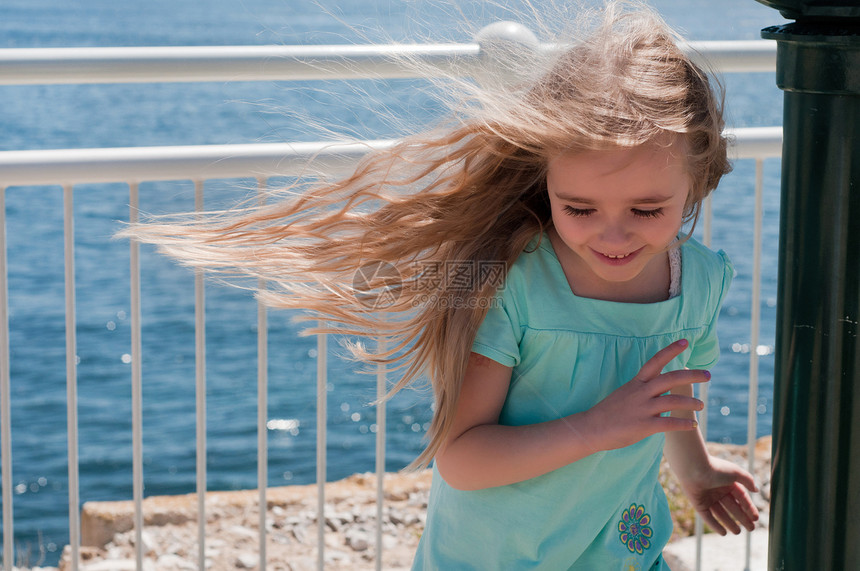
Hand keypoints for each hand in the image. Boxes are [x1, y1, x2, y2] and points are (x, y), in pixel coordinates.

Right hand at [585, 339, 708, 451]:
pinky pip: (669, 423)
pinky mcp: (643, 425)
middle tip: (708, 375)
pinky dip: (683, 424)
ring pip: (673, 401)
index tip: (685, 342)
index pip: (655, 362)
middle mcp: (641, 392)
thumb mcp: (625, 394)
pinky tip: (693, 425)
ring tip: (701, 405)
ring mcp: (642, 409)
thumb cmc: (608, 412)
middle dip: (691, 375)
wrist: (591, 428)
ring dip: (690, 402)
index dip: (670, 350)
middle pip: (670, 379)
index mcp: (636, 383)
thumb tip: (664, 389)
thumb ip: (644, 390)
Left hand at [679, 455, 758, 534]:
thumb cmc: (716, 469)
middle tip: (751, 529)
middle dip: (742, 518)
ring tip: (738, 532)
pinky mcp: (698, 504)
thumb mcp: (736, 472)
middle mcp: (717, 490)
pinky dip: (715, 525)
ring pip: (721, 513)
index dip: (749, 508)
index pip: (741, 497)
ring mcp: (707, 497)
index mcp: (727, 482)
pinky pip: (708, 517)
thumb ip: (748, 480)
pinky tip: (724, 533)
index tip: (756, 518)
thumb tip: (756, 490)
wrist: (694, 469)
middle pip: (732, 506)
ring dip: (730, 523)